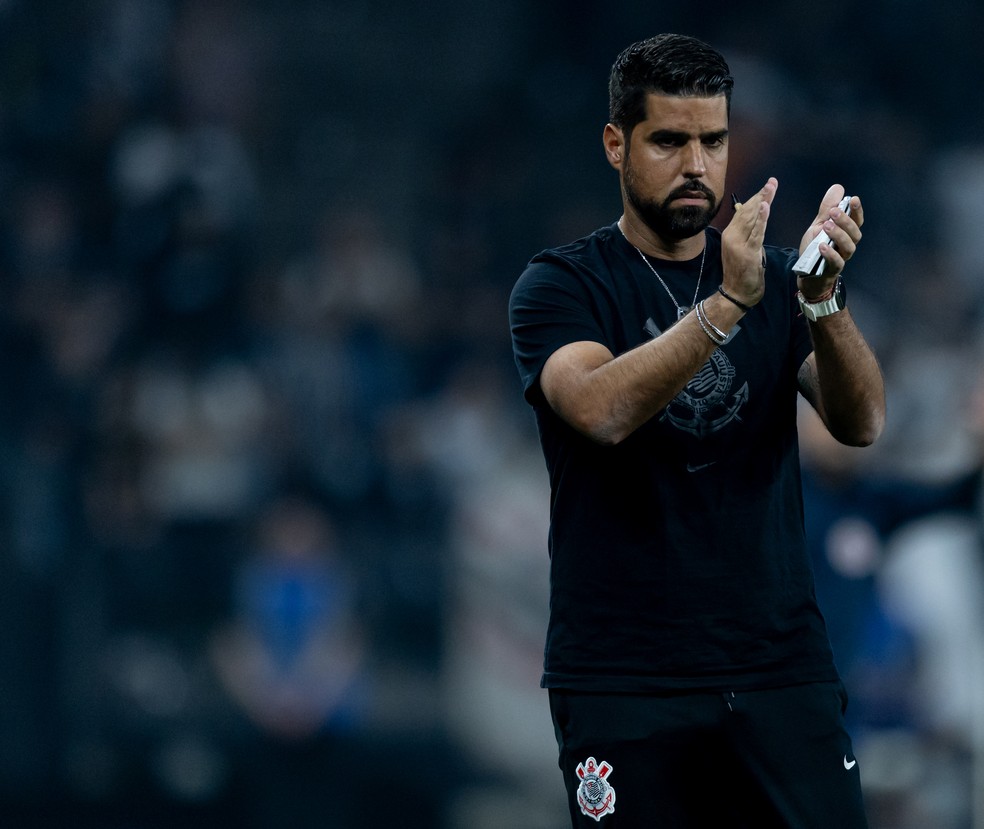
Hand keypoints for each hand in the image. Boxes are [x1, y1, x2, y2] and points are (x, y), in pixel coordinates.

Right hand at [721, 177, 776, 307]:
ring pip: (752, 218)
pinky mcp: (748, 252)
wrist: (736, 294)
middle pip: (748, 211)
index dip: (756, 197)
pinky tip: (765, 207)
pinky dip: (761, 219)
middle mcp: (732, 236)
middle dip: (761, 195)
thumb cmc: (742, 273)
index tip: (767, 186)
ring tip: (770, 188)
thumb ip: (748, 233)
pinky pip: (756, 232)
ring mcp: (738, 244)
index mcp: (730, 234)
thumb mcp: (743, 249)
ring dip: (762, 201)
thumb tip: (753, 217)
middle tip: (772, 182)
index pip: (744, 211)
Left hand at [798, 185, 863, 299]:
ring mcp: (842, 258)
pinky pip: (836, 263)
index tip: (853, 199)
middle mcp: (848, 245)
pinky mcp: (832, 270)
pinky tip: (822, 245)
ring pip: (848, 247)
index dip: (857, 210)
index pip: (856, 220)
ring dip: (839, 234)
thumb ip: (827, 209)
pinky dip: (830, 254)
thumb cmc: (816, 248)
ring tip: (827, 225)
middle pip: (854, 233)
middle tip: (833, 211)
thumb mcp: (819, 226)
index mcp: (846, 233)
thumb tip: (838, 187)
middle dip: (846, 221)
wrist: (807, 273)